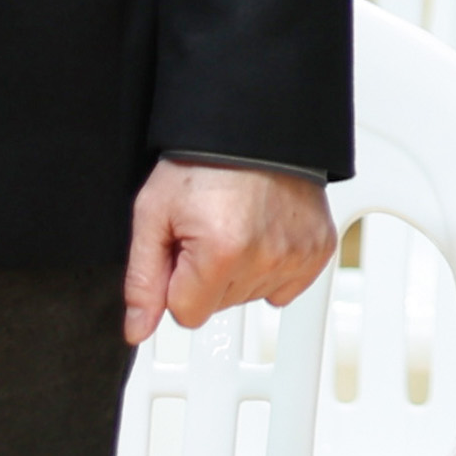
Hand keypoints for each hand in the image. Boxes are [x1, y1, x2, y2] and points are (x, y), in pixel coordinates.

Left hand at [120, 162, 337, 337]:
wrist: (253, 125)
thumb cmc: (202, 161)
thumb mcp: (154, 214)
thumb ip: (143, 280)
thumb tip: (137, 330)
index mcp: (220, 253)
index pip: (187, 314)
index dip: (177, 281)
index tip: (184, 245)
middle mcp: (264, 258)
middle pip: (221, 306)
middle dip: (208, 275)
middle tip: (209, 228)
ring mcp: (296, 255)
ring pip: (251, 296)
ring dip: (240, 271)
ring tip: (236, 224)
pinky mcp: (318, 250)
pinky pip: (285, 287)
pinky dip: (272, 267)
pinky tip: (262, 234)